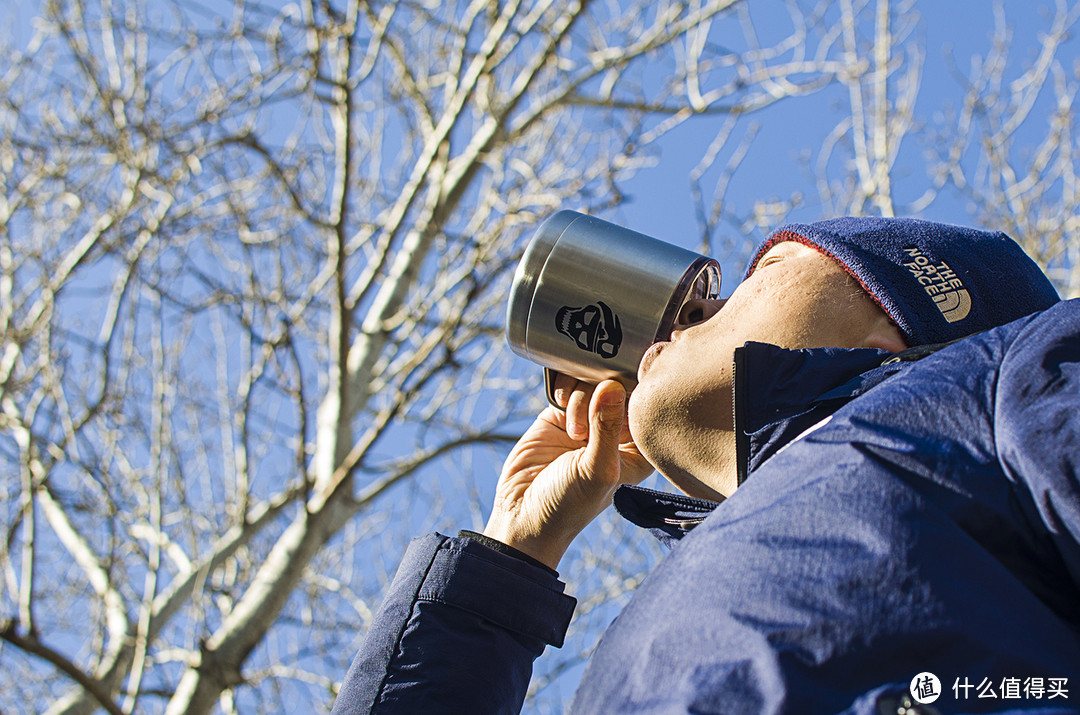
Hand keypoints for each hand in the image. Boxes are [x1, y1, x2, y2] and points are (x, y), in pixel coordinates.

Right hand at [483, 379, 653, 569]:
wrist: (522, 513)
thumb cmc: (569, 504)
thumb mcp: (595, 470)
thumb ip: (607, 428)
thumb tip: (613, 386)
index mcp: (638, 449)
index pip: (648, 408)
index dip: (640, 394)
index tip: (624, 395)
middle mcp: (617, 431)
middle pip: (623, 387)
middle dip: (606, 392)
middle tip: (591, 417)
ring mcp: (590, 419)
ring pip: (596, 382)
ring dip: (583, 397)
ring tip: (574, 432)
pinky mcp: (562, 412)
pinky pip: (570, 384)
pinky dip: (565, 390)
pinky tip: (559, 411)